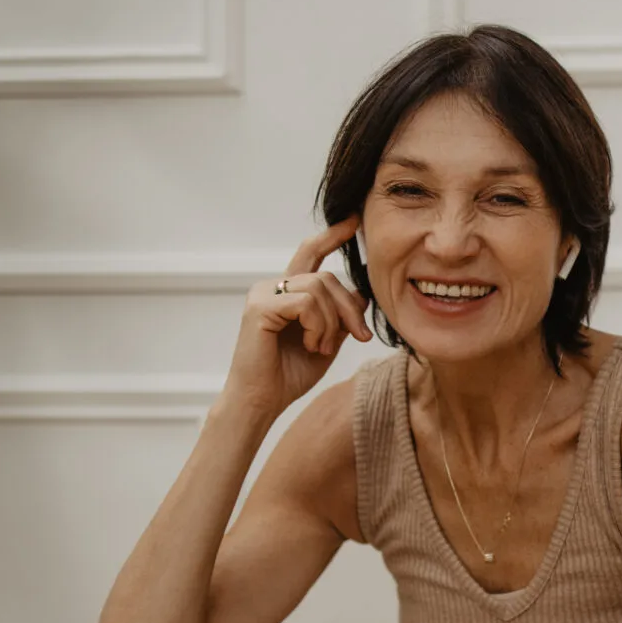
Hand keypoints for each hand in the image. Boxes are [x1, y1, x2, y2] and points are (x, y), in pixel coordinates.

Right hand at [221, 215, 372, 420]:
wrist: (262, 401)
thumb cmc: (289, 376)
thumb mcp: (326, 342)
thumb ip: (340, 318)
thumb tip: (362, 294)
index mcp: (287, 292)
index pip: (310, 254)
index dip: (331, 236)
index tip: (352, 221)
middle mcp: (272, 287)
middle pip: (327, 277)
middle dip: (350, 307)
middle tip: (359, 336)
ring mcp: (263, 294)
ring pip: (319, 288)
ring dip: (332, 322)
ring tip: (323, 347)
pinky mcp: (259, 307)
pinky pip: (305, 302)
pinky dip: (318, 326)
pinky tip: (312, 346)